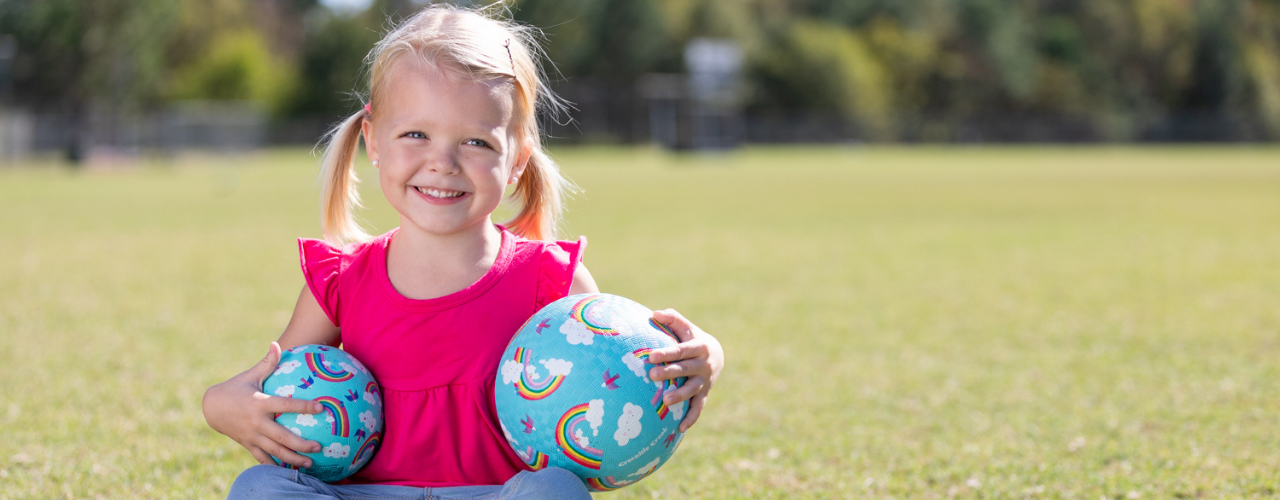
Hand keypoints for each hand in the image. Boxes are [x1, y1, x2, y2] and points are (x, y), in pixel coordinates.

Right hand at [202, 342, 324, 467]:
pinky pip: (262, 458)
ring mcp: (252, 436)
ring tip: (310, 463)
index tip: (321, 408)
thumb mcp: (250, 375)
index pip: (285, 405)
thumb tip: (277, 343)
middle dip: (301, 444)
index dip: (303, 406)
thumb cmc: (235, 388)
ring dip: (293, 458)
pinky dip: (275, 465)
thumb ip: (267, 363)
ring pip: (275, 451)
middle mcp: (256, 422)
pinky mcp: (248, 444)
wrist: (211, 408)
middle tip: (319, 447)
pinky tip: (290, 471)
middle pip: (282, 436)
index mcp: (259, 404)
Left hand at [646, 309, 723, 432]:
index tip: (651, 356)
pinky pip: (698, 408)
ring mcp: (704, 381)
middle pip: (684, 370)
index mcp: (699, 347)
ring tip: (665, 401)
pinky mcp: (704, 394)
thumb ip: (672, 318)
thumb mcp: (686, 327)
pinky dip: (691, 418)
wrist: (716, 355)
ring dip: (680, 396)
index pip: (681, 350)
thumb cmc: (692, 338)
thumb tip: (654, 313)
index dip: (667, 353)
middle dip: (669, 373)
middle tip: (651, 375)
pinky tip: (680, 428)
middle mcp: (704, 365)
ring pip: (692, 390)